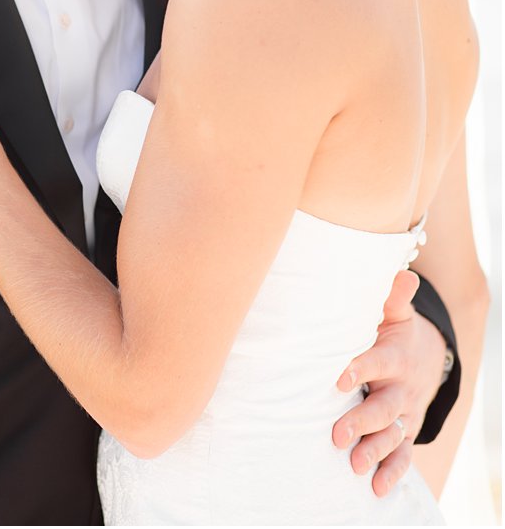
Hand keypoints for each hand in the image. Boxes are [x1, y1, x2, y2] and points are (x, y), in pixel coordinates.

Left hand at [331, 269, 442, 495]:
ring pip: (392, 435)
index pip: (375, 362)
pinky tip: (377, 488)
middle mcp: (400, 389)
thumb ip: (392, 297)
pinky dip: (392, 472)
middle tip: (336, 435)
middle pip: (383, 407)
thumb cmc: (393, 331)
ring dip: (374, 451)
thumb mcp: (394, 313)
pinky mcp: (405, 431)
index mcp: (392, 357)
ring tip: (355, 466)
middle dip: (361, 422)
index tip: (336, 379)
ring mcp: (404, 413)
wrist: (425, 357)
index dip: (358, 369)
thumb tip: (401, 273)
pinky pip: (402, 455)